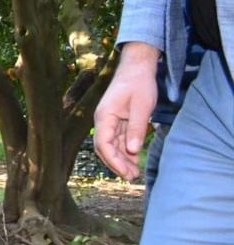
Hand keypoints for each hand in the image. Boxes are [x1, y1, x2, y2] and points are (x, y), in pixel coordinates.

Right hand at [94, 42, 160, 180]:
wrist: (138, 67)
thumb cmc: (139, 83)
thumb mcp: (141, 105)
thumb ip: (136, 128)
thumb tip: (132, 150)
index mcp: (104, 116)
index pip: (103, 144)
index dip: (114, 160)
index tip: (127, 172)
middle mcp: (103, 121)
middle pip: (105, 148)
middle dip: (117, 164)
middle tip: (132, 177)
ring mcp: (109, 121)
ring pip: (112, 146)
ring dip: (121, 159)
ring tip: (135, 172)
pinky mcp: (117, 121)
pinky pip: (119, 140)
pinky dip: (126, 151)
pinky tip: (135, 160)